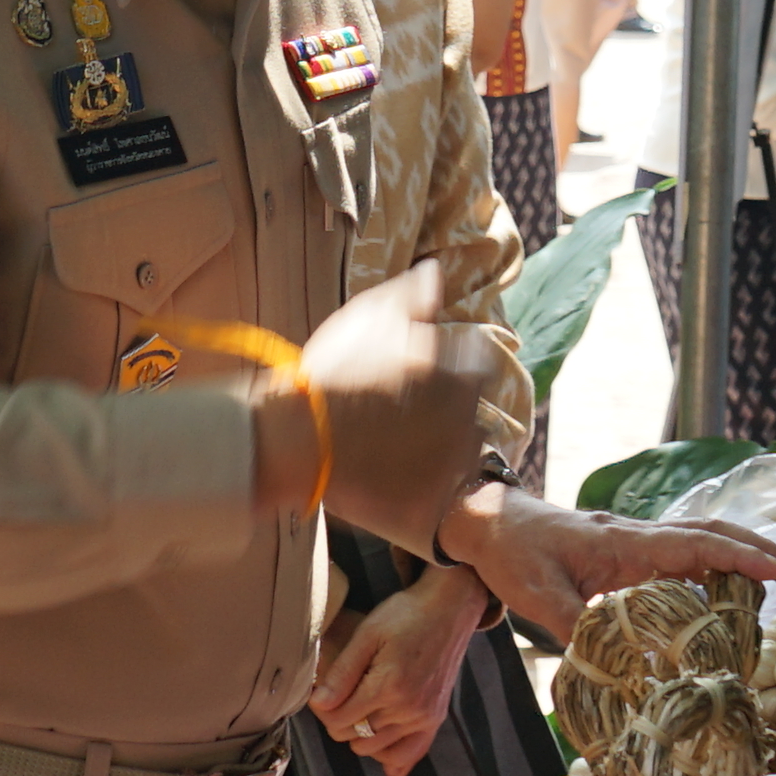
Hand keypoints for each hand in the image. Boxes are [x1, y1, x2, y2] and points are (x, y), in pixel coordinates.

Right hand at [286, 262, 519, 542]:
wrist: (298, 439)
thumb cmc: (333, 372)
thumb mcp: (369, 316)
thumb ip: (412, 295)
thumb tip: (435, 273)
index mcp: (460, 370)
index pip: (477, 364)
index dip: (450, 367)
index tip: (423, 375)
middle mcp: (468, 416)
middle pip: (472, 411)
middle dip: (450, 411)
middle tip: (408, 416)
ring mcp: (453, 462)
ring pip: (463, 454)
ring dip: (444, 450)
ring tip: (401, 451)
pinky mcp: (436, 502)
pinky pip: (446, 495)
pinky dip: (431, 488)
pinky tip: (400, 479)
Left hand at [305, 564, 487, 775]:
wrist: (449, 609)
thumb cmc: (404, 615)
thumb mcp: (367, 634)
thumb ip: (342, 673)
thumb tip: (318, 704)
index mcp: (387, 686)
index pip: (338, 720)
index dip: (323, 708)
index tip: (322, 692)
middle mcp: (408, 709)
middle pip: (354, 737)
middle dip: (340, 720)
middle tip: (340, 696)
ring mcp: (424, 717)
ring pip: (376, 749)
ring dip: (362, 735)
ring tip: (360, 709)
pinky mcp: (435, 719)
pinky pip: (411, 754)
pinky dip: (395, 761)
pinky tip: (388, 770)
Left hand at [443, 484, 775, 641]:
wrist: (487, 522)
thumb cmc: (513, 553)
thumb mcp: (539, 595)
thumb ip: (578, 628)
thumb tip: (612, 667)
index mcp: (625, 543)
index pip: (696, 545)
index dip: (740, 557)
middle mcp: (637, 536)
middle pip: (709, 532)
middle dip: (753, 549)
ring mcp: (633, 540)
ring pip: (697, 538)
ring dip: (735, 553)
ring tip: (768, 582)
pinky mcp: (624, 549)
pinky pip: (678, 551)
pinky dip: (708, 562)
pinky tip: (716, 588)